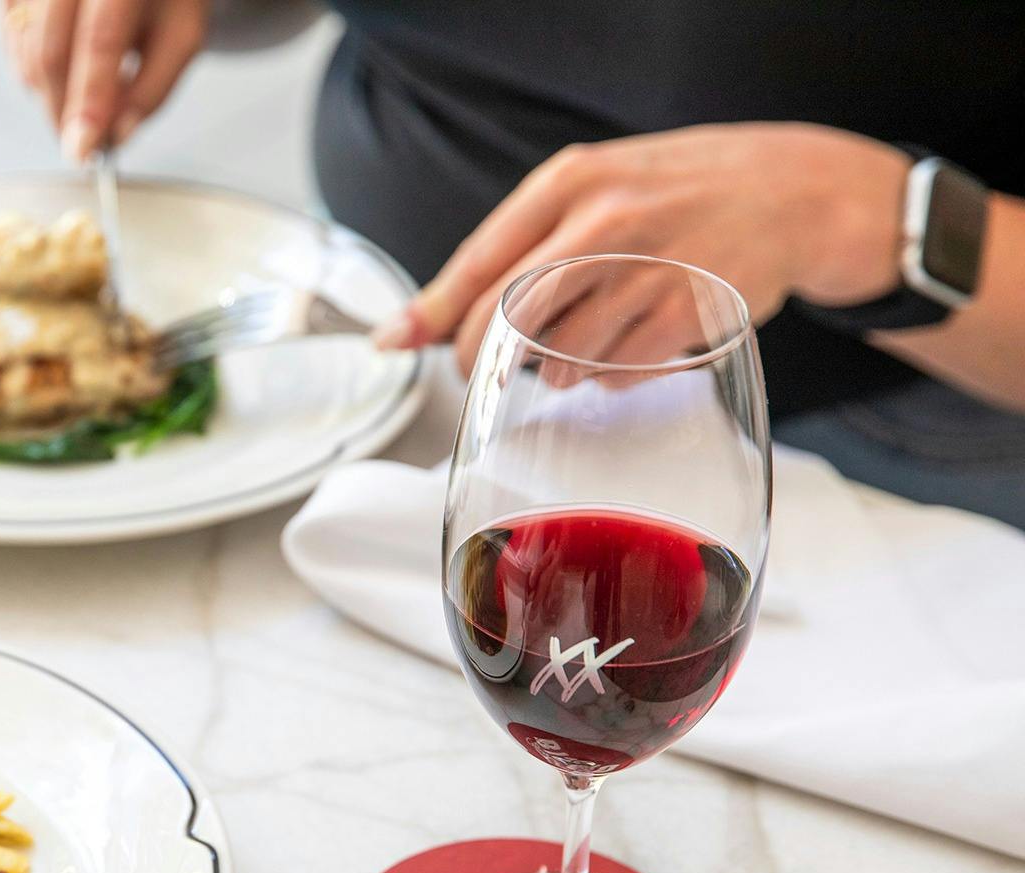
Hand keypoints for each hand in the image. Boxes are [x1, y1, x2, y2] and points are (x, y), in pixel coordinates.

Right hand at [0, 0, 208, 160]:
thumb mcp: (180, 34)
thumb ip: (154, 87)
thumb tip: (118, 135)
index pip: (99, 40)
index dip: (89, 100)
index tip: (84, 150)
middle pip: (50, 52)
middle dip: (62, 113)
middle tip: (81, 146)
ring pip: (24, 52)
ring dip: (49, 94)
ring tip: (81, 98)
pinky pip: (8, 39)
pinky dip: (29, 68)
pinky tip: (60, 68)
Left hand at [377, 123, 911, 374]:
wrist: (792, 190)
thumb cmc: (675, 195)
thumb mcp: (592, 191)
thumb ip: (514, 248)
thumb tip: (419, 323)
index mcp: (568, 184)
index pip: (477, 263)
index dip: (429, 315)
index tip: (392, 345)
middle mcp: (603, 222)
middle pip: (505, 319)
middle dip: (484, 359)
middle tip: (488, 369)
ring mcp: (646, 269)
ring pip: (558, 358)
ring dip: (558, 368)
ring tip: (590, 337)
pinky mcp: (685, 313)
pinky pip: (615, 375)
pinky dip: (610, 376)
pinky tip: (631, 347)